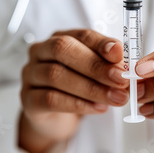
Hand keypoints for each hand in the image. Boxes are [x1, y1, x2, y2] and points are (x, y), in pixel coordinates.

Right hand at [19, 29, 129, 152]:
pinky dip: (77, 104)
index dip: (101, 44)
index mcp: (60, 38)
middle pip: (63, 50)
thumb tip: (125, 65)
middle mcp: (41, 52)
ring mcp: (31, 75)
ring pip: (56, 75)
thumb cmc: (76, 87)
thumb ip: (108, 65)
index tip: (120, 55)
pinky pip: (50, 99)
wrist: (55, 117)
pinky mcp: (28, 100)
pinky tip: (97, 108)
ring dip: (91, 88)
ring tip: (115, 98)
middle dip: (95, 66)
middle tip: (120, 79)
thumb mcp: (94, 72)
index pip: (81, 35)